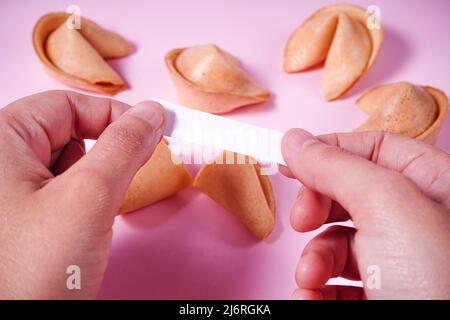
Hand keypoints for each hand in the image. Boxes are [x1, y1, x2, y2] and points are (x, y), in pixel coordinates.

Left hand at [0, 90, 164, 298]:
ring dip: (94, 180)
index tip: (151, 134)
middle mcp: (0, 161)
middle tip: (119, 182)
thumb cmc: (33, 271)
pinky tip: (82, 225)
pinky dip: (83, 199)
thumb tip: (153, 113)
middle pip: (66, 132)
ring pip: (67, 163)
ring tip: (92, 214)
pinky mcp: (20, 217)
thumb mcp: (89, 197)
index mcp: (1, 140)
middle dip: (103, 153)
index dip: (114, 115)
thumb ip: (125, 147)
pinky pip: (61, 190)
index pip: (66, 104)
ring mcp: (9, 191)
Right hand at [281, 129, 449, 298]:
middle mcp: (415, 220)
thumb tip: (296, 141)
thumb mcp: (387, 206)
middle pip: (348, 193)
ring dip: (313, 258)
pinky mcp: (381, 294)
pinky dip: (317, 288)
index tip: (292, 160)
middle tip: (302, 220)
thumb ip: (337, 166)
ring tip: (311, 276)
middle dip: (316, 208)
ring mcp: (397, 260)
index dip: (329, 149)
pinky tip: (312, 296)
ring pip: (337, 241)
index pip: (372, 146)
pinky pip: (337, 280)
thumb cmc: (442, 283)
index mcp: (432, 184)